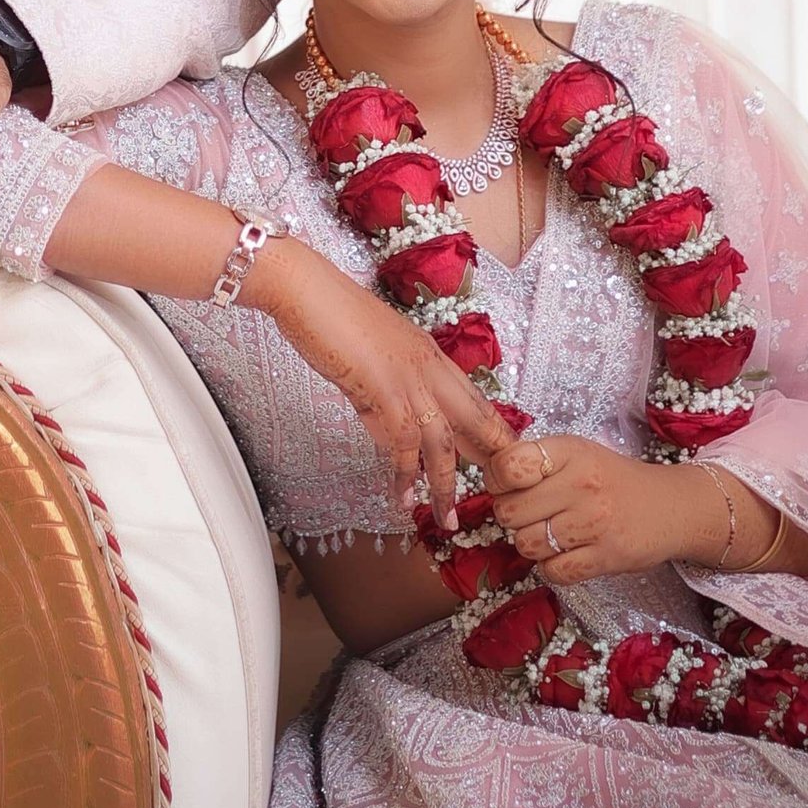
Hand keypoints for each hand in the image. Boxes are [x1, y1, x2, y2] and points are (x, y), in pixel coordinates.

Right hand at [254, 245, 516, 534]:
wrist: (306, 290)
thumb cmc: (331, 316)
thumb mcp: (373, 357)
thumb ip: (388, 393)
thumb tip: (394, 432)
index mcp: (429, 353)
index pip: (471, 396)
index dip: (489, 428)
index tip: (501, 457)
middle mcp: (428, 365)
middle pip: (474, 419)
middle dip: (490, 458)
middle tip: (501, 492)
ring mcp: (409, 378)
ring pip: (442, 442)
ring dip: (445, 484)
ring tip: (445, 518)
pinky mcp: (384, 390)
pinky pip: (404, 443)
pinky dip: (405, 475)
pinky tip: (403, 497)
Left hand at [487, 433, 724, 583]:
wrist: (671, 507)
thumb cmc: (613, 479)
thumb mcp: (577, 453)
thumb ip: (535, 460)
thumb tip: (486, 471)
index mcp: (570, 452)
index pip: (508, 465)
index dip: (495, 479)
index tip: (505, 484)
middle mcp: (581, 484)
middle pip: (510, 510)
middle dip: (510, 515)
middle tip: (527, 512)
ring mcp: (594, 523)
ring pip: (527, 543)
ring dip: (529, 543)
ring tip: (547, 532)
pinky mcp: (606, 558)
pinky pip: (553, 572)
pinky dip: (550, 567)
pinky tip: (563, 553)